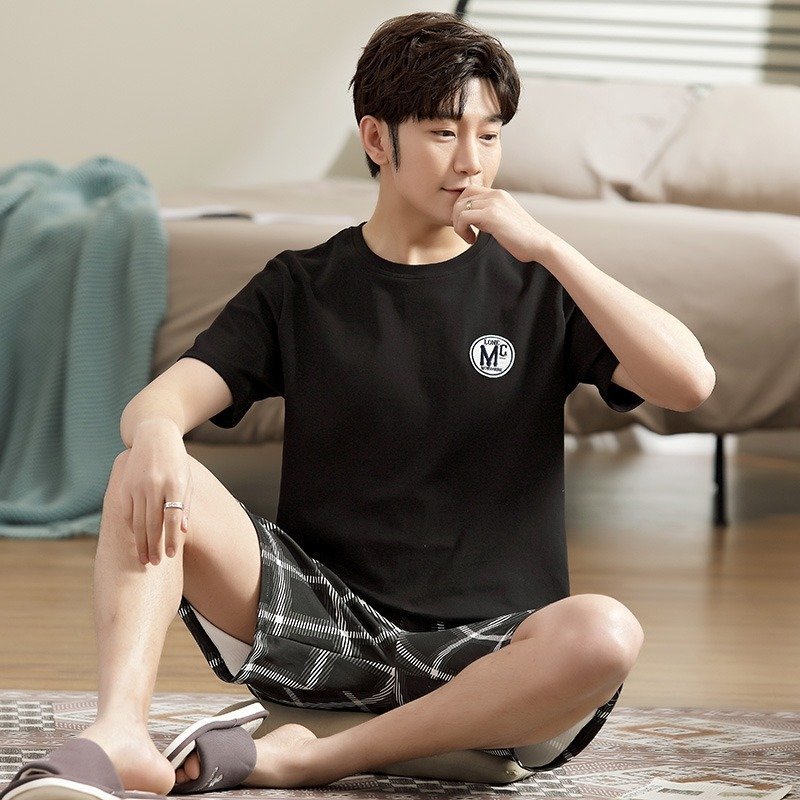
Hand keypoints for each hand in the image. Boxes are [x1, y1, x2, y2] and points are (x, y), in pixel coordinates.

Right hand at [118, 420, 193, 565]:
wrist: (155, 436)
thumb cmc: (176, 462)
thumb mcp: (186, 480)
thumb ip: (185, 505)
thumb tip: (183, 531)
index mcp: (174, 484)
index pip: (173, 518)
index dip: (172, 538)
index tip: (172, 555)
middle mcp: (154, 485)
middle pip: (153, 523)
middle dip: (154, 546)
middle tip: (156, 563)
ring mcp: (137, 485)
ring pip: (137, 521)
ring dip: (140, 542)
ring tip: (144, 558)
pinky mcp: (125, 485)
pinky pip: (127, 512)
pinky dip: (130, 528)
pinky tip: (134, 540)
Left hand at [452, 185, 562, 264]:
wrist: (540, 244)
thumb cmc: (524, 239)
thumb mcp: (504, 221)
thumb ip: (490, 216)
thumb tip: (475, 221)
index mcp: (499, 195)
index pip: (470, 192)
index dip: (463, 208)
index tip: (468, 226)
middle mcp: (496, 194)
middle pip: (462, 197)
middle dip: (457, 216)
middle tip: (465, 232)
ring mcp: (493, 203)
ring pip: (459, 207)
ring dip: (458, 225)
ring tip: (469, 238)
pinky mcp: (490, 215)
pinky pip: (462, 217)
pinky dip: (461, 231)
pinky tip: (472, 240)